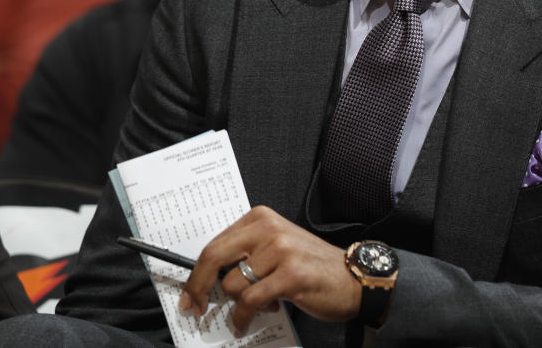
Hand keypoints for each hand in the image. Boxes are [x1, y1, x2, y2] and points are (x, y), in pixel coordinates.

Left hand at [177, 205, 361, 334]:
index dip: (196, 273)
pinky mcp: (290, 274)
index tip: (189, 293)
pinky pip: (250, 301)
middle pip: (214, 257)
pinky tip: (247, 323)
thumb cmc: (311, 266)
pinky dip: (244, 317)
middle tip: (195, 307)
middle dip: (198, 287)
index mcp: (261, 218)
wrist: (353, 277)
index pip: (215, 243)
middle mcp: (269, 229)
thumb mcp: (275, 249)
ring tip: (260, 304)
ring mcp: (280, 250)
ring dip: (240, 303)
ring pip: (233, 284)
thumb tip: (208, 280)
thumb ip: (245, 254)